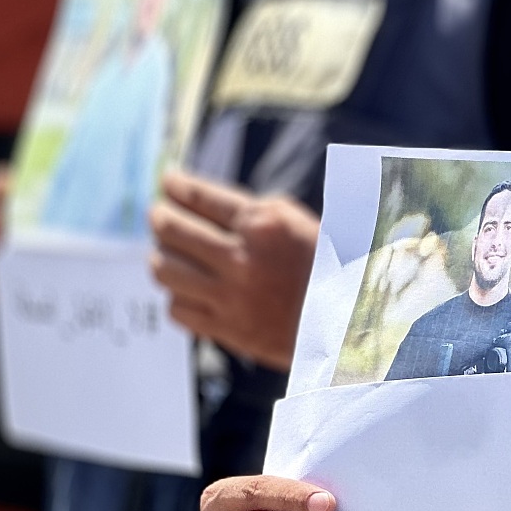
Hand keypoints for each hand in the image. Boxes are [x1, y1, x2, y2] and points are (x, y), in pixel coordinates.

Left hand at [149, 170, 317, 368]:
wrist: (352, 322)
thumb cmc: (330, 265)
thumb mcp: (297, 222)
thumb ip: (253, 212)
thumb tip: (201, 203)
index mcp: (264, 225)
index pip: (201, 197)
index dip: (176, 186)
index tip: (168, 182)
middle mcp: (242, 259)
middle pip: (173, 230)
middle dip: (159, 217)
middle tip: (158, 213)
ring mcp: (232, 296)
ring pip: (166, 270)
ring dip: (161, 256)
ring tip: (166, 252)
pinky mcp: (228, 329)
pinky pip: (178, 309)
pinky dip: (177, 297)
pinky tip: (187, 290)